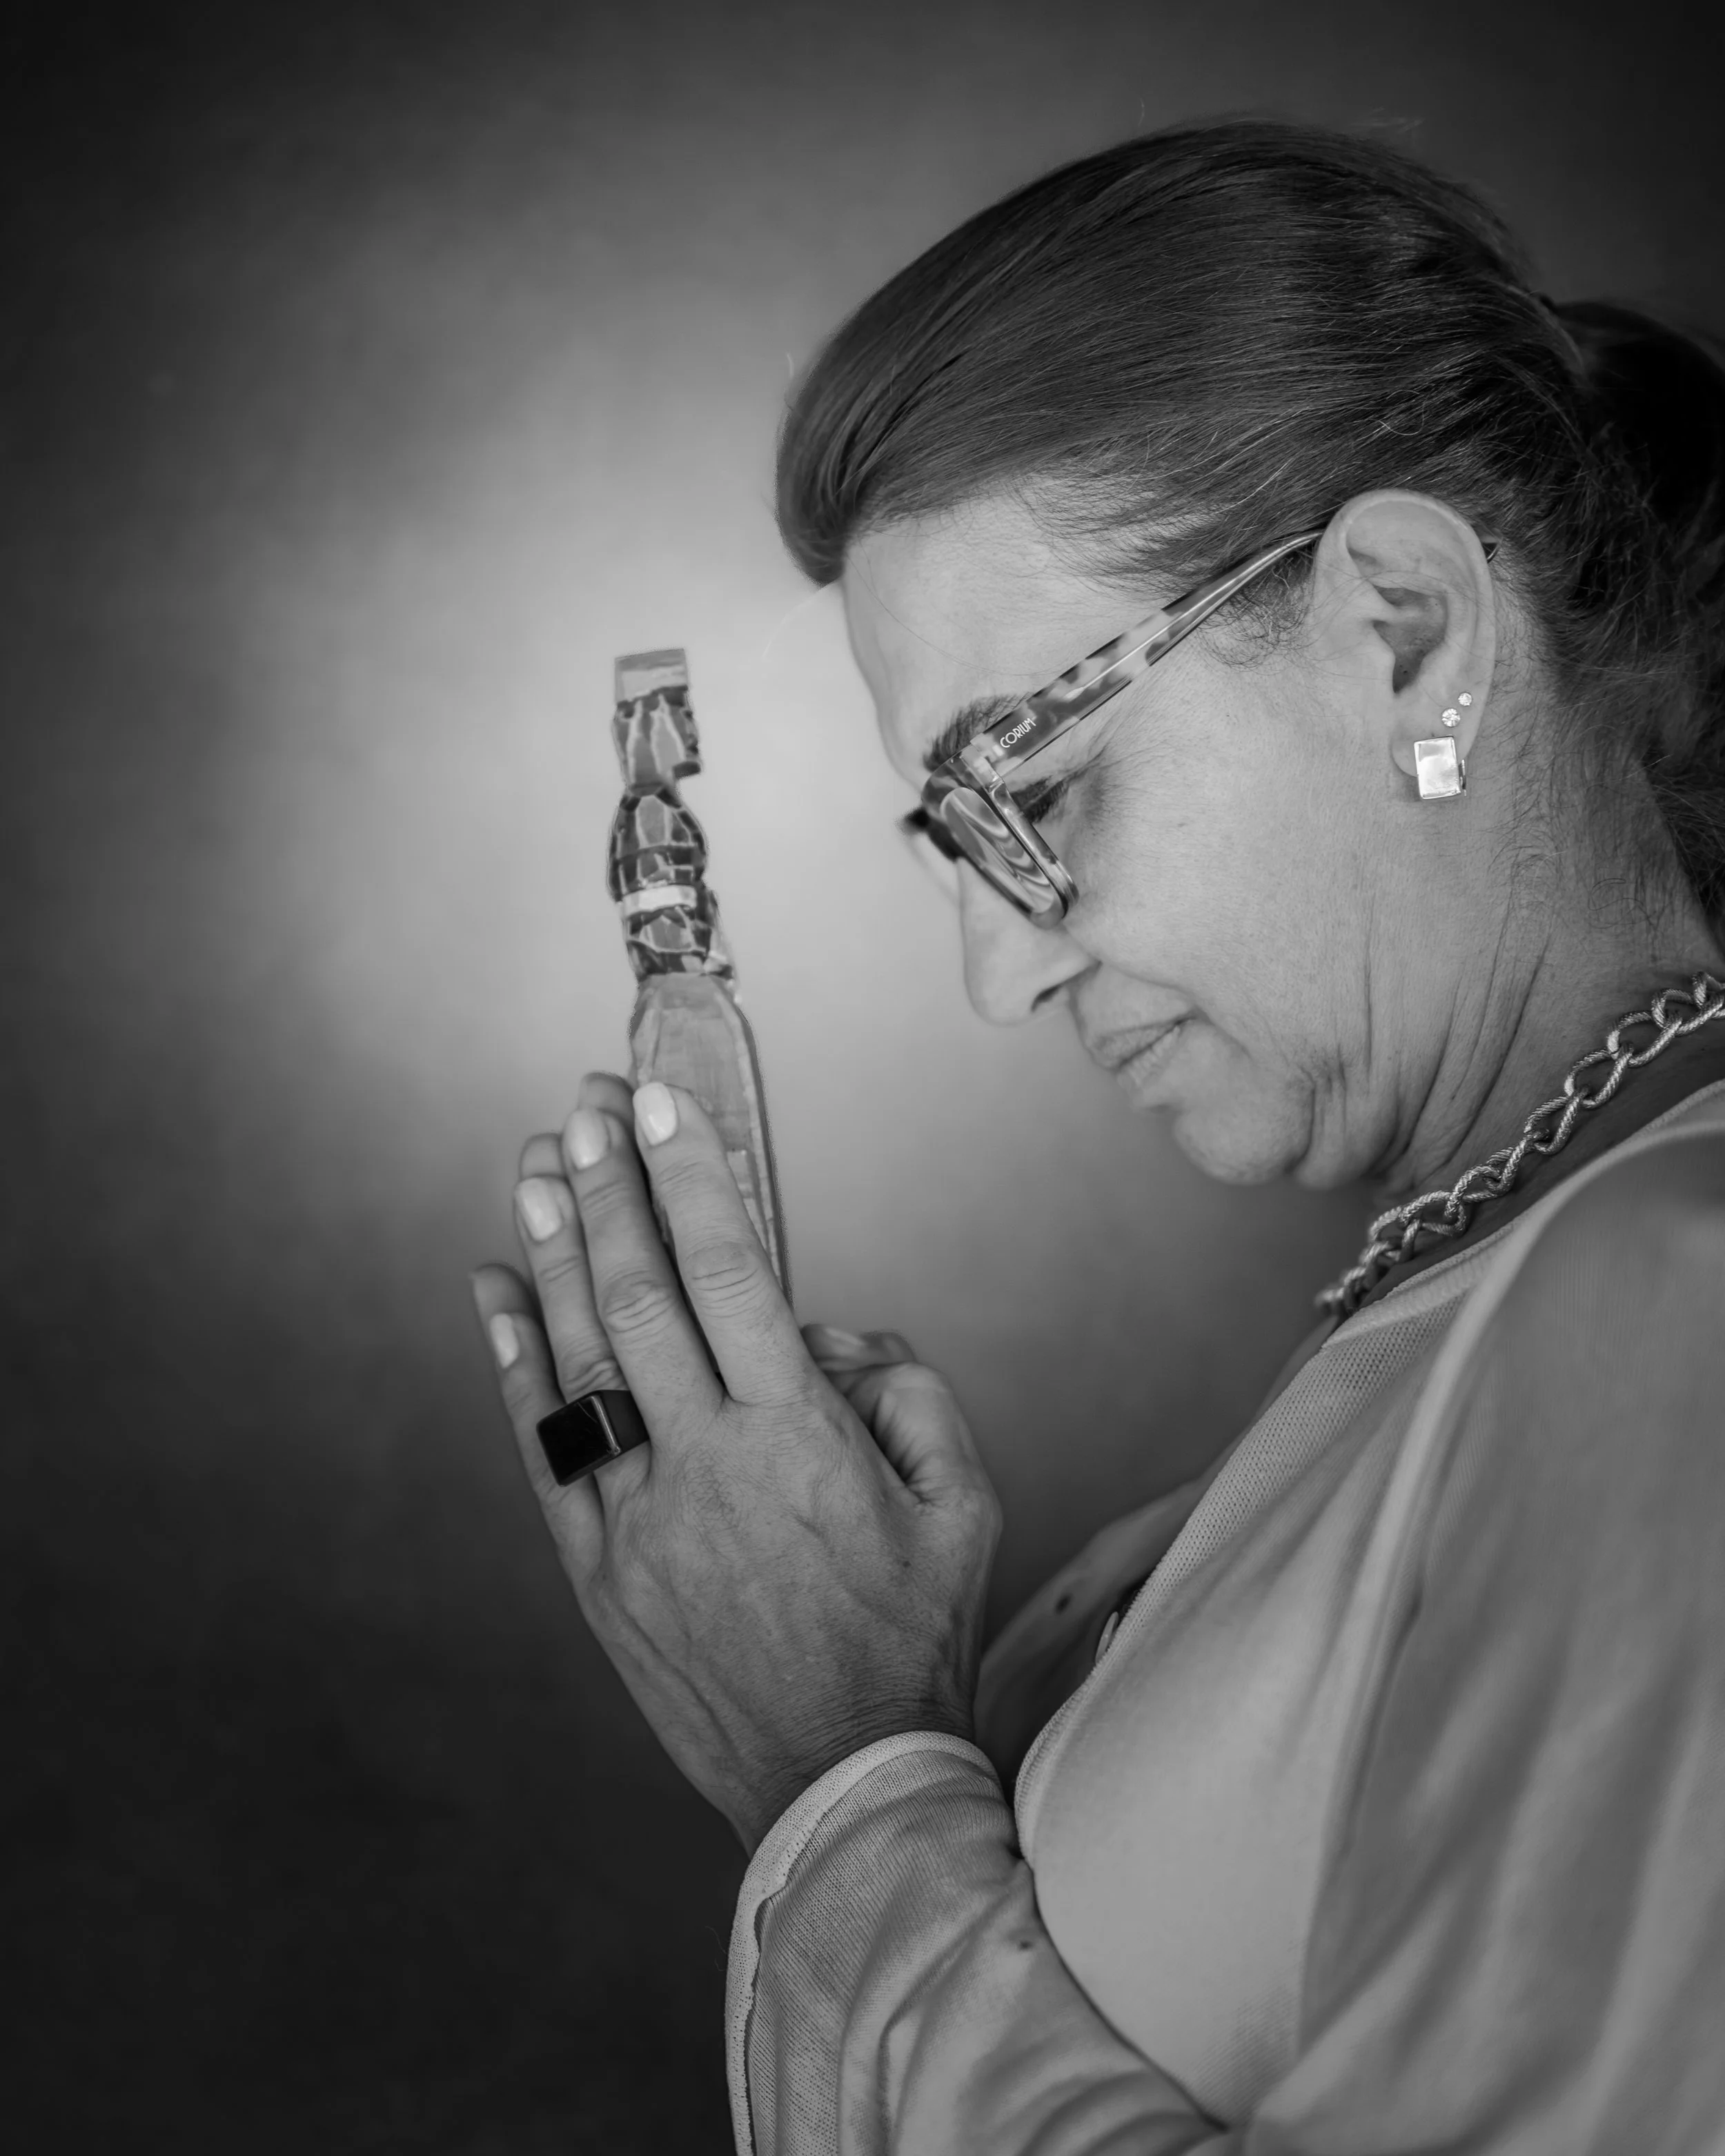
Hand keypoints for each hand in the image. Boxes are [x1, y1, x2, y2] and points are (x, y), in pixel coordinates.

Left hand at [470, 1072, 1000, 1851]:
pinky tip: (496, 1291)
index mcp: (798, 1439)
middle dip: (610, 1188)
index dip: (688, 1180)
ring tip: (537, 1168)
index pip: (732, 1274)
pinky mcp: (597, 1571)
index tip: (659, 1106)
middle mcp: (706, 1464)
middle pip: (640, 1295)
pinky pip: (544, 1448)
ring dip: (555, 1253)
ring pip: (580, 1360)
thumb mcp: (965, 1507)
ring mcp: (639, 1519)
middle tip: (584, 1107)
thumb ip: (912, 1396)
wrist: (840, 1784)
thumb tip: (829, 1336)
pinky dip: (515, 1363)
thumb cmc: (910, 1643)